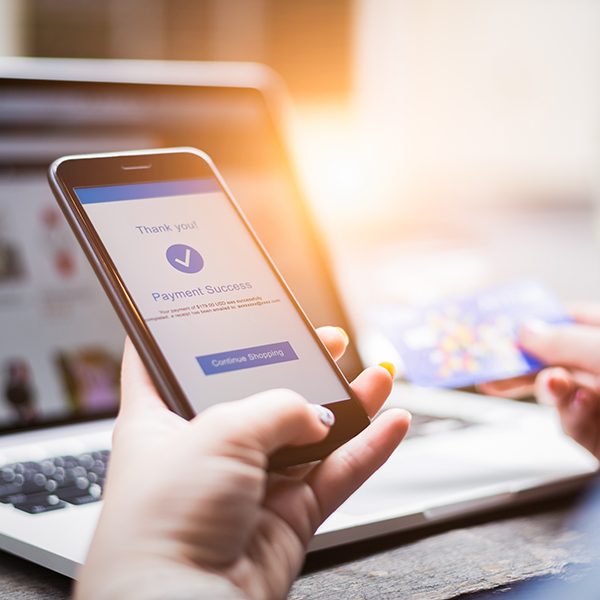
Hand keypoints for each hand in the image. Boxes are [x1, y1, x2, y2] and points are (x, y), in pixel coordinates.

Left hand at [76, 327, 409, 599]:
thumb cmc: (166, 518)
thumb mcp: (220, 431)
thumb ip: (277, 409)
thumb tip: (316, 414)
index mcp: (163, 418)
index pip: (170, 363)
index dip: (194, 332)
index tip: (218, 311)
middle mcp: (205, 448)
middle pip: (258, 394)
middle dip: (297, 366)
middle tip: (325, 342)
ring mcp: (249, 482)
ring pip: (308, 434)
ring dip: (347, 405)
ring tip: (377, 375)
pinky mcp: (285, 515)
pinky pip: (335, 475)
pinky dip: (367, 450)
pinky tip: (391, 423)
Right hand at [480, 303, 599, 459]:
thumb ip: (565, 341)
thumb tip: (525, 331)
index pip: (562, 322)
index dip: (529, 325)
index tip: (494, 331)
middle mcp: (598, 366)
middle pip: (549, 361)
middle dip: (522, 366)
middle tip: (488, 370)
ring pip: (557, 396)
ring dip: (551, 391)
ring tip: (554, 384)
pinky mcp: (599, 436)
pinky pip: (572, 426)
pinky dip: (571, 417)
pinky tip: (580, 405)